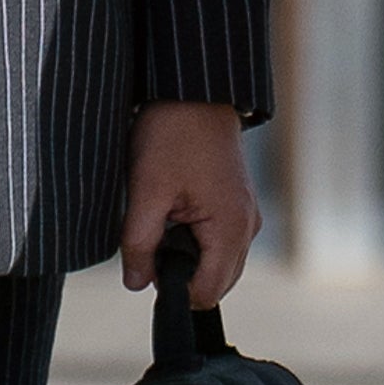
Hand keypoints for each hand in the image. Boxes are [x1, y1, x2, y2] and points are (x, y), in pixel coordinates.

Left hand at [121, 100, 259, 297]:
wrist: (194, 90)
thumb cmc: (173, 134)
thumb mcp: (146, 190)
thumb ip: (139, 243)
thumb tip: (136, 284)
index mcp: (231, 229)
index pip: (206, 293)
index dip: (173, 289)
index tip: (149, 262)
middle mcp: (247, 227)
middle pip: (216, 283)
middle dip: (181, 274)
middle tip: (152, 238)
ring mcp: (246, 216)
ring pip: (217, 264)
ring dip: (188, 256)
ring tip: (163, 219)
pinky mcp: (238, 205)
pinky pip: (219, 242)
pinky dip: (196, 240)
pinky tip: (174, 211)